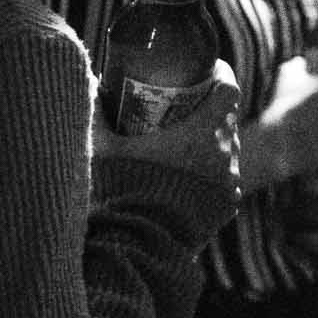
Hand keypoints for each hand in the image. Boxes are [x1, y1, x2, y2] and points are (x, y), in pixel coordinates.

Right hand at [93, 60, 241, 203]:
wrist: (141, 246)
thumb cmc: (123, 191)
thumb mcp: (104, 150)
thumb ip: (96, 116)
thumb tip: (87, 86)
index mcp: (202, 134)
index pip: (229, 89)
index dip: (220, 74)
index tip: (206, 70)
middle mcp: (225, 155)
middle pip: (227, 117)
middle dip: (209, 108)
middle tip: (185, 105)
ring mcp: (230, 182)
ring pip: (229, 148)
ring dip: (212, 141)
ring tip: (184, 140)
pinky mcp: (227, 205)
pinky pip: (225, 178)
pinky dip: (211, 171)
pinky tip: (188, 173)